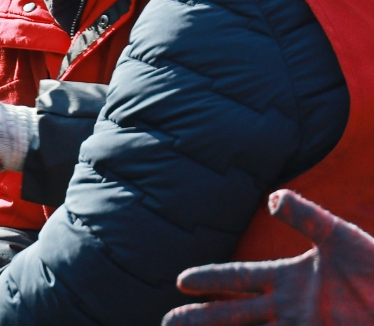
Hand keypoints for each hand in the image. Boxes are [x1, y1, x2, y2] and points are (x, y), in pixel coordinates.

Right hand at [163, 189, 373, 325]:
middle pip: (233, 315)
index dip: (209, 279)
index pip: (238, 278)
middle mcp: (289, 309)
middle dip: (199, 319)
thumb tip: (272, 198)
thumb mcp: (342, 238)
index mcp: (288, 279)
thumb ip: (307, 218)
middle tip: (167, 322)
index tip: (181, 282)